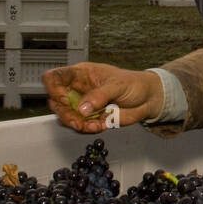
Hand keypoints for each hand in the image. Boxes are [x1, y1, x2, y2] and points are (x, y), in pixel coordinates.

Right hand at [42, 63, 163, 133]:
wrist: (148, 99)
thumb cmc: (134, 83)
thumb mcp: (117, 85)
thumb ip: (99, 95)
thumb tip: (82, 108)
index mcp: (81, 74)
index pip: (55, 77)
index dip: (53, 88)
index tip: (64, 99)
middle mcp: (78, 89)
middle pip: (56, 101)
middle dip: (65, 113)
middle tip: (77, 121)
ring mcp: (83, 105)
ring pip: (66, 116)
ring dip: (76, 124)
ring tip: (92, 125)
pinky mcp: (91, 118)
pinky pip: (81, 126)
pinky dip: (88, 129)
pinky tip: (100, 126)